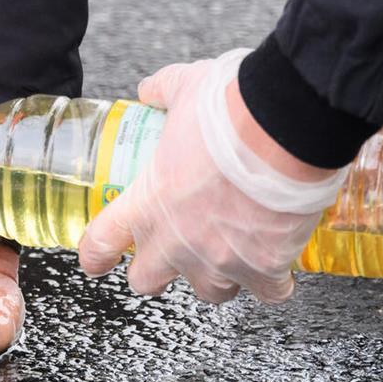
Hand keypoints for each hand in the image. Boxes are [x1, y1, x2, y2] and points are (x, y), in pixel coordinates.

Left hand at [78, 50, 345, 303]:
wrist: (286, 127)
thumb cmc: (232, 112)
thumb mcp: (185, 89)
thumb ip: (163, 92)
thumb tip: (151, 91)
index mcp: (146, 203)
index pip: (101, 243)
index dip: (96, 255)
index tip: (97, 260)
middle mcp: (176, 242)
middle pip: (147, 282)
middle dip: (155, 272)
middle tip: (169, 255)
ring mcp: (219, 260)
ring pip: (210, 292)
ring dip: (216, 276)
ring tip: (229, 254)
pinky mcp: (264, 268)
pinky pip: (268, 292)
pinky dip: (274, 282)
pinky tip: (278, 264)